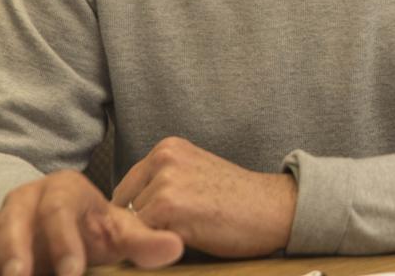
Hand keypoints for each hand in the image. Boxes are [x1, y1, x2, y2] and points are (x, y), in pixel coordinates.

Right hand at [0, 169, 184, 275]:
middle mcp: (21, 202)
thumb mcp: (114, 234)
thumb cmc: (86, 232)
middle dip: (15, 253)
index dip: (67, 242)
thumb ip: (142, 241)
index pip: (63, 212)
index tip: (74, 273)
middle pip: (14, 223)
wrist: (48, 227)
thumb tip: (175, 248)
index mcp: (62, 192)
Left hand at [111, 136, 297, 258]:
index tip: (167, 222)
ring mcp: (165, 181)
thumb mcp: (194, 176)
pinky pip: (141, 238)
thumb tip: (120, 215)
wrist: (273, 209)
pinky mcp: (168, 207)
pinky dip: (157, 246)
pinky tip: (187, 239)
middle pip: (124, 207)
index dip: (139, 213)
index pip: (127, 189)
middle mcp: (163, 157)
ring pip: (132, 224)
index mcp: (168, 147)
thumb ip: (161, 183)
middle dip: (141, 224)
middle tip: (179, 228)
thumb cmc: (238, 201)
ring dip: (151, 236)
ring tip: (187, 231)